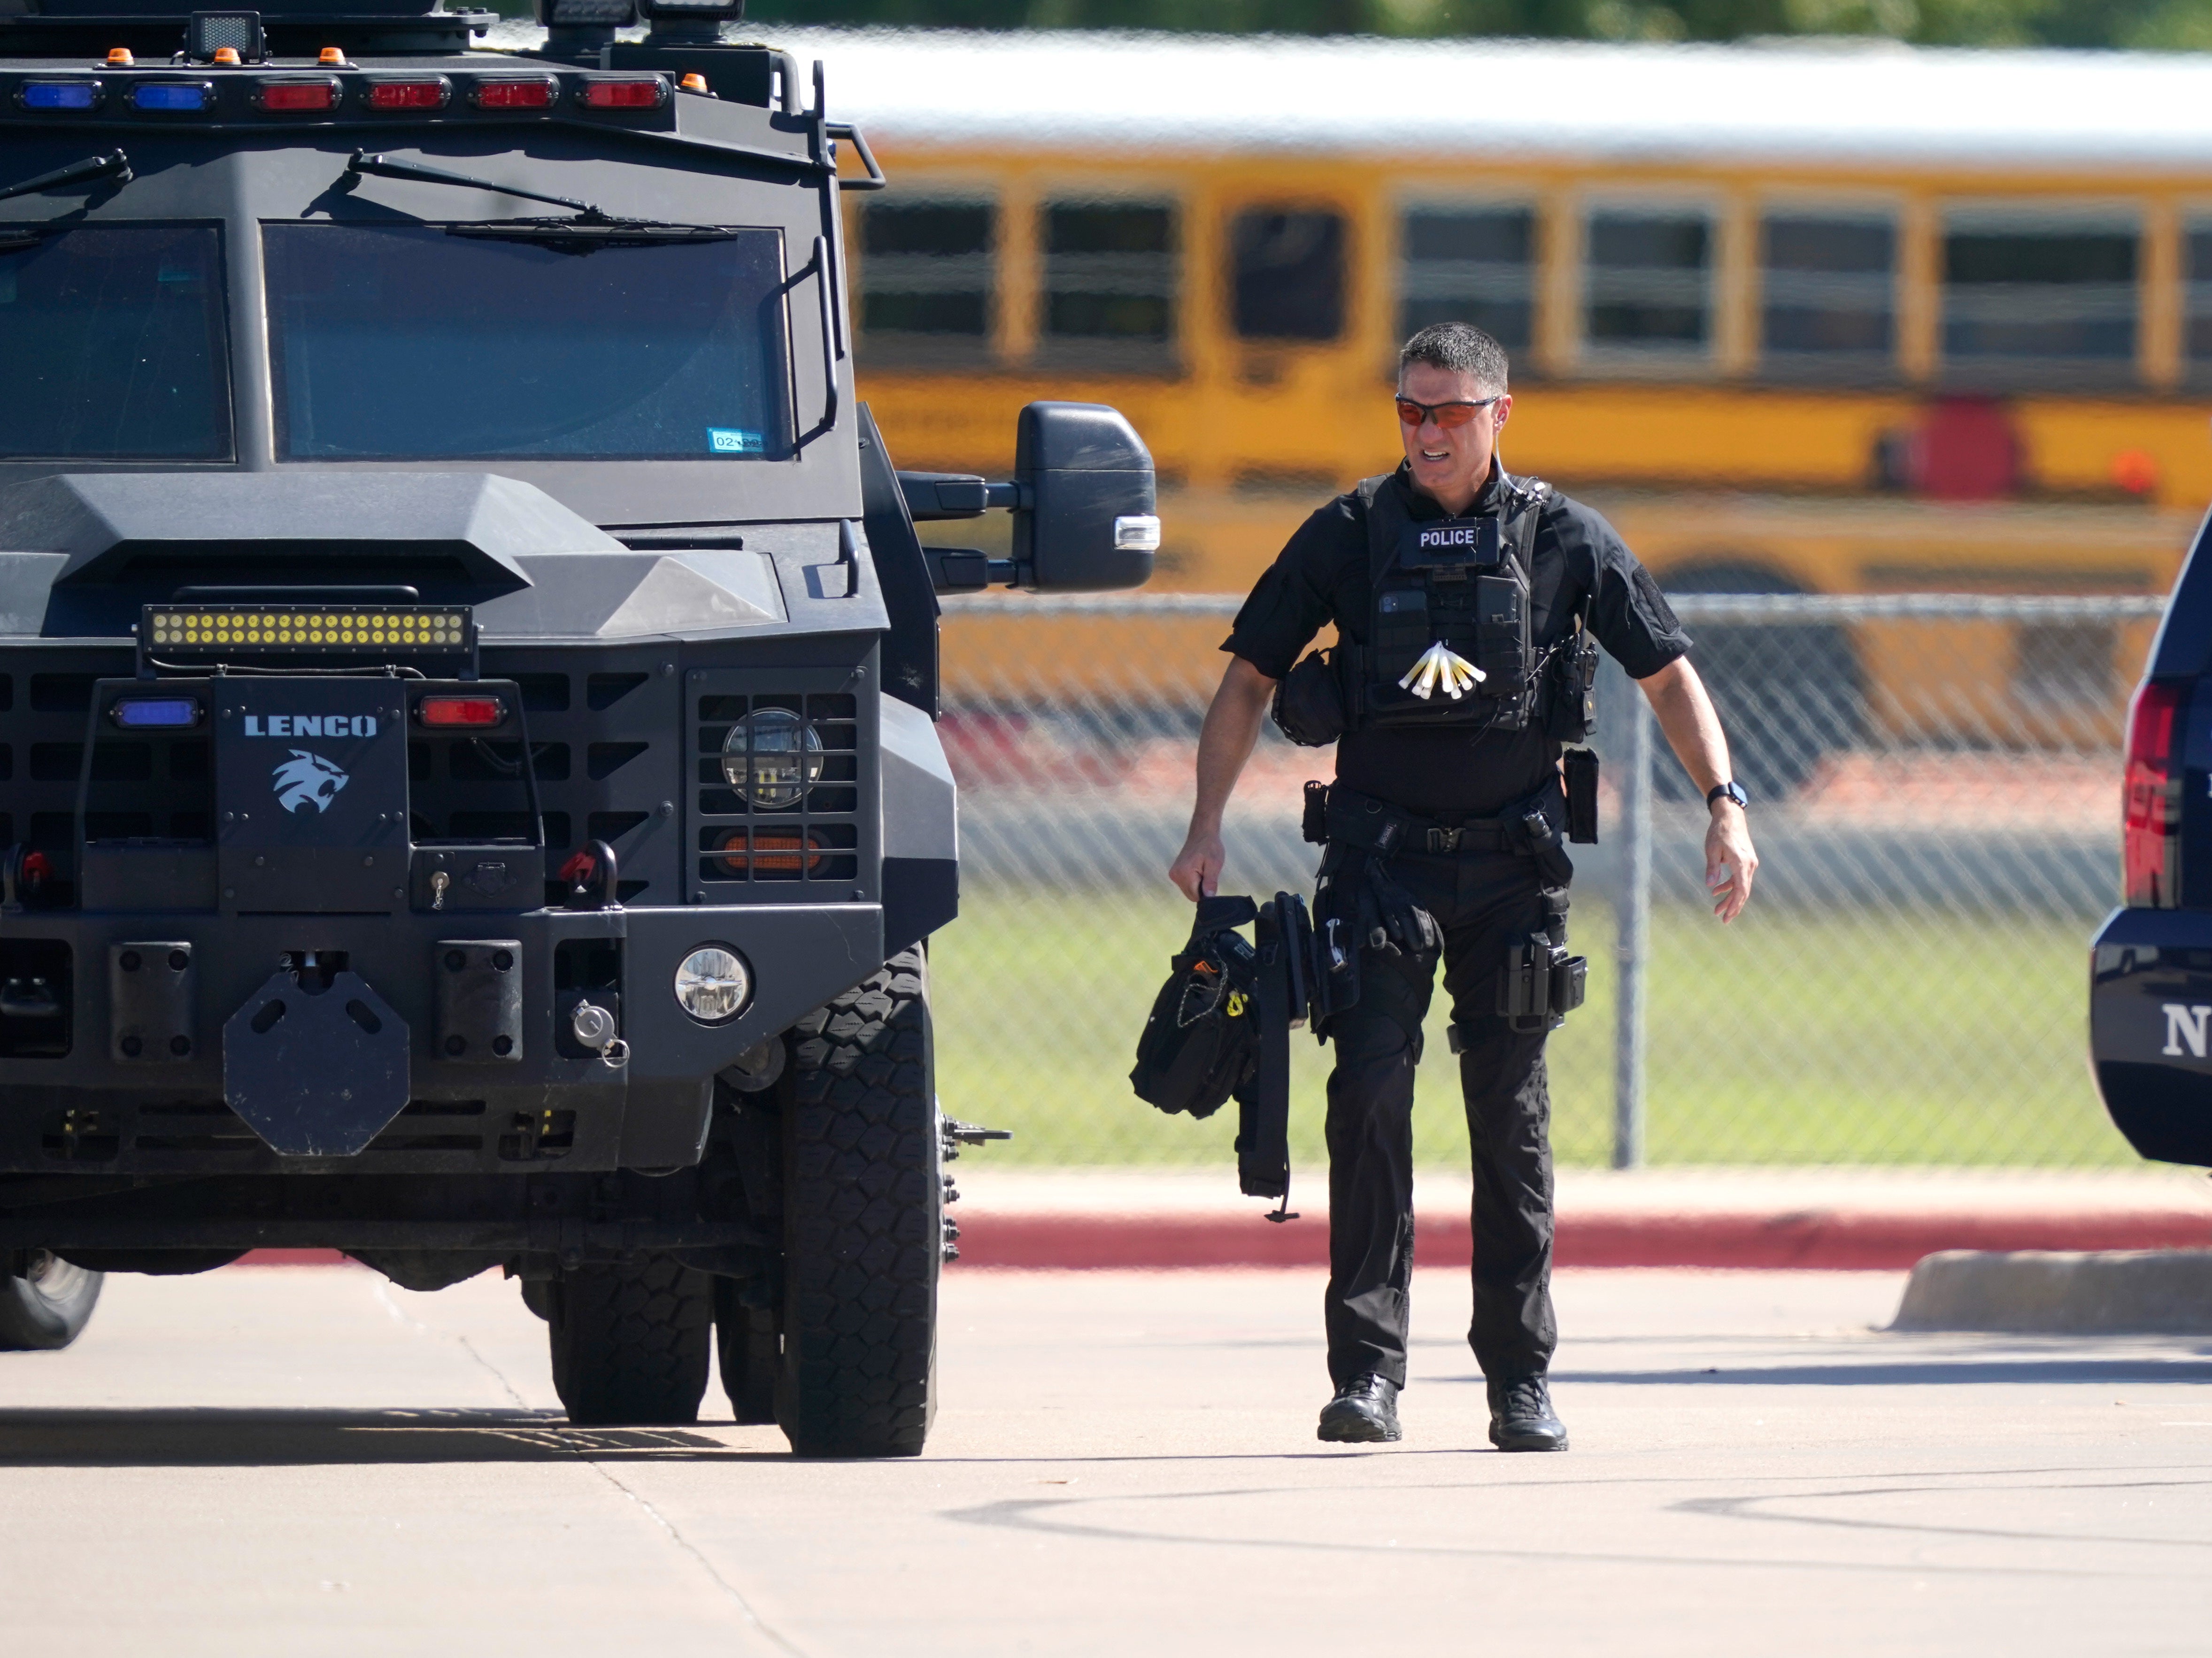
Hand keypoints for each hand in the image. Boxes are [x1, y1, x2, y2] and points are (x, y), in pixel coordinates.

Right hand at [1169, 828, 1224, 901]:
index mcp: (1184, 874)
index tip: (1210, 880)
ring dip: (1197, 885)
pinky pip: (1185, 885)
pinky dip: (1193, 881)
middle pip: (1191, 895)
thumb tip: (1209, 898)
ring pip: (1188, 891)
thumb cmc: (1210, 847)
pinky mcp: (1174, 873)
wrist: (1201, 833)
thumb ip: (1210, 882)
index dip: (1205, 893)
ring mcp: (1173, 874)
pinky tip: (1198, 870)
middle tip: (1207, 874)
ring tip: (1202, 871)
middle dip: (1201, 889)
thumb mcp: (1214, 864)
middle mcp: (1175, 876)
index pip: (1196, 897)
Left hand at [1704, 801, 1756, 922]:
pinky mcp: (1746, 861)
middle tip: (1723, 920)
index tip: (1727, 916)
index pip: (1741, 889)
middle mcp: (1749, 864)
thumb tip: (1710, 885)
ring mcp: (1750, 863)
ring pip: (1742, 886)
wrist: (1730, 816)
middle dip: (1733, 907)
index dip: (1734, 904)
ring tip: (1717, 910)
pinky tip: (1716, 891)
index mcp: (1742, 862)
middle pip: (1743, 891)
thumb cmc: (1719, 831)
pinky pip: (1740, 879)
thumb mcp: (1711, 849)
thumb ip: (1712, 867)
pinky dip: (1730, 886)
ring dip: (1730, 898)